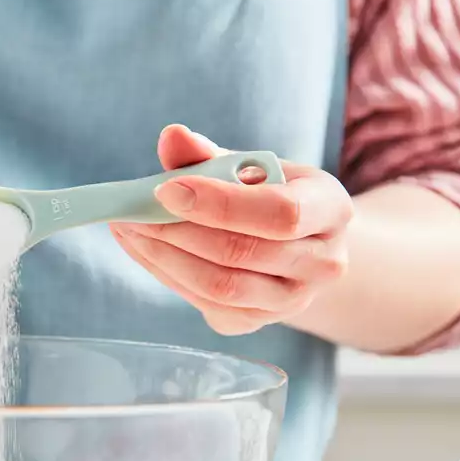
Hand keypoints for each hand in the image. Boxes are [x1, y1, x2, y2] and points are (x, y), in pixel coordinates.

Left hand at [109, 125, 351, 335]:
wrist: (298, 245)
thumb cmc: (269, 195)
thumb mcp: (251, 166)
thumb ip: (210, 154)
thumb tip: (172, 138)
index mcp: (331, 209)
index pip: (280, 213)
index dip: (220, 203)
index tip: (165, 189)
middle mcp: (323, 264)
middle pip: (242, 254)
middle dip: (176, 230)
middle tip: (130, 211)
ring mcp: (292, 301)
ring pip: (220, 287)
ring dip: (163, 257)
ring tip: (128, 228)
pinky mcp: (257, 322)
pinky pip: (205, 304)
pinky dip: (166, 274)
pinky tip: (143, 249)